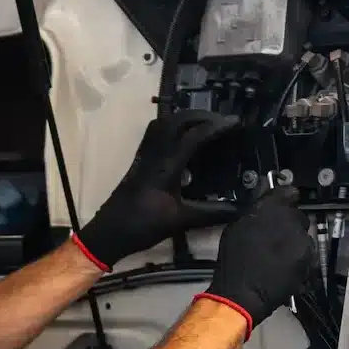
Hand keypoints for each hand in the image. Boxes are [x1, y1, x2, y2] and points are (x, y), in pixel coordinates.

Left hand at [75, 110, 241, 269]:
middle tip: (220, 121)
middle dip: (201, 115)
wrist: (109, 232)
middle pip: (176, 120)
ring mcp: (143, 156)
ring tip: (204, 125)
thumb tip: (238, 209)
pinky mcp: (138, 161)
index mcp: (166, 166)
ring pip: (162, 124)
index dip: (217, 126)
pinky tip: (182, 142)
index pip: (194, 136)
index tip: (235, 123)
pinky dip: (171, 128)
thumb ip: (210, 214)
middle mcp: (154, 154)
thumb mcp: (180, 222)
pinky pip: (155, 134)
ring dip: (184, 119)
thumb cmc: (142, 226)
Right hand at [202, 186, 315, 334]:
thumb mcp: (235, 229)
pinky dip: (297, 257)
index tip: (280, 204)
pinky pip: (306, 254)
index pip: (289, 192)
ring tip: (276, 255)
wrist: (242, 295)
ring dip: (293, 241)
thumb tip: (264, 197)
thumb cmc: (233, 263)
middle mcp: (293, 222)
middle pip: (298, 216)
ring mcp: (303, 242)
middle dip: (289, 224)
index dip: (284, 198)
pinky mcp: (309, 261)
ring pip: (303, 236)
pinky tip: (282, 266)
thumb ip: (255, 210)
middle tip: (273, 236)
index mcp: (273, 209)